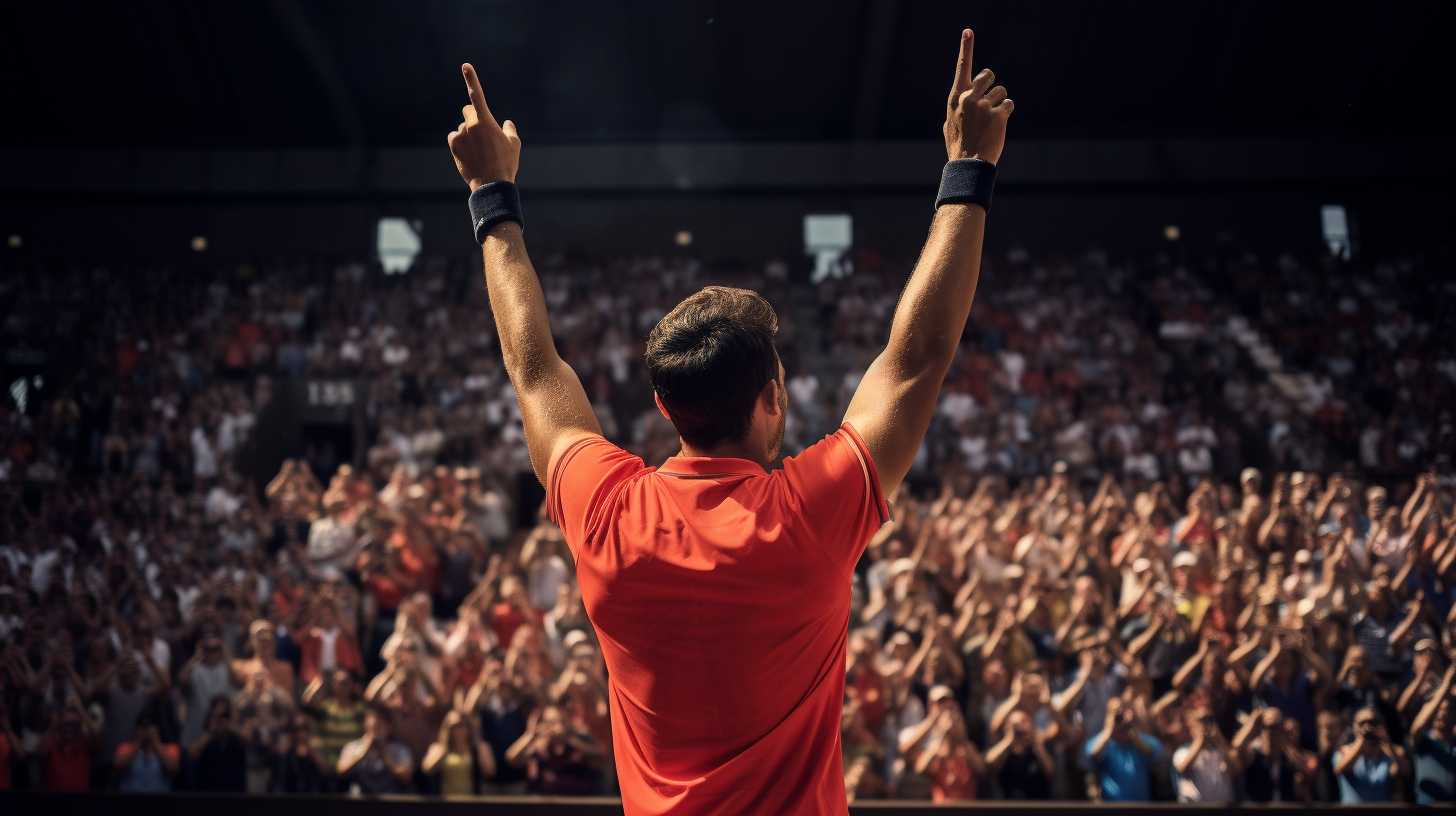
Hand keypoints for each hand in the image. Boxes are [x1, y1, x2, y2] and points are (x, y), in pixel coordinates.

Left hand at [448, 64, 521, 189]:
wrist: (491, 185)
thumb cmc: (506, 163)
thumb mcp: (514, 145)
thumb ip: (510, 131)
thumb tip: (507, 123)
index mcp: (486, 121)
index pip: (477, 95)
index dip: (471, 79)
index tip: (465, 66)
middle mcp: (471, 125)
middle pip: (468, 111)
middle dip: (473, 117)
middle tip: (481, 131)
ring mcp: (460, 135)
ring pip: (462, 127)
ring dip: (468, 133)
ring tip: (479, 151)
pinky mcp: (453, 145)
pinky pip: (455, 137)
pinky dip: (460, 142)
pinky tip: (470, 154)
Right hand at [942, 30, 1011, 164]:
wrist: (968, 164)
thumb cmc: (958, 146)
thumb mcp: (950, 124)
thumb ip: (957, 108)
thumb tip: (960, 104)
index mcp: (956, 97)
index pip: (962, 67)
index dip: (965, 48)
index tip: (968, 31)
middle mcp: (968, 97)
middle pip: (989, 75)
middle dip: (992, 85)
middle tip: (989, 101)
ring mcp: (982, 105)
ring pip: (1001, 91)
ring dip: (1000, 103)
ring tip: (992, 120)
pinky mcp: (997, 114)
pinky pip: (1008, 105)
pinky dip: (1006, 113)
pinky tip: (998, 125)